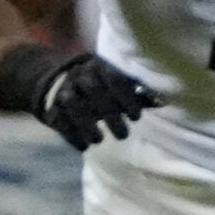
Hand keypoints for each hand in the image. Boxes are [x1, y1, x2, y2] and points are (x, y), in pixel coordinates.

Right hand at [0, 46, 155, 148]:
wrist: (61, 81)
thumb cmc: (103, 86)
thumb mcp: (119, 85)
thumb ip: (139, 93)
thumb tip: (163, 103)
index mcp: (100, 66)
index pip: (115, 79)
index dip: (126, 98)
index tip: (136, 118)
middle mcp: (80, 75)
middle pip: (93, 90)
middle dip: (109, 114)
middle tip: (123, 136)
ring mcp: (63, 89)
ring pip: (72, 104)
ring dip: (86, 124)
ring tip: (99, 141)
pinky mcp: (51, 106)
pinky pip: (58, 119)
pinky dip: (70, 134)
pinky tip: (83, 147)